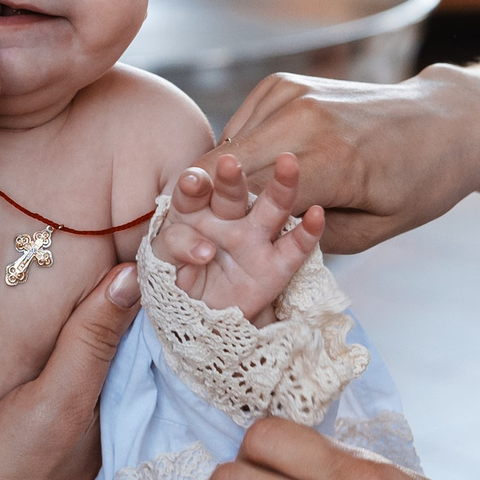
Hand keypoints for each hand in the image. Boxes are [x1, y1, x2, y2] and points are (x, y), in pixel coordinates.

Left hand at [151, 151, 323, 321]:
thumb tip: (205, 250)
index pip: (193, 194)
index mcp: (195, 213)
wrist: (197, 316)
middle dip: (231, 178)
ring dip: (281, 186)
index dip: (194, 186)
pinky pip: (295, 248)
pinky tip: (316, 214)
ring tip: (288, 164)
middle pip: (232, 194)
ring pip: (271, 208)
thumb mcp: (163, 262)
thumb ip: (175, 246)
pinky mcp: (276, 266)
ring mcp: (255, 240)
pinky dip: (308, 232)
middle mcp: (228, 219)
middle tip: (230, 163)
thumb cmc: (177, 278)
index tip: (192, 182)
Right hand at [216, 68, 479, 251]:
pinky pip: (241, 124)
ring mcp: (292, 94)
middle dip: (206, 202)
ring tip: (233, 205)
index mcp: (333, 161)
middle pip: (225, 167)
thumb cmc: (417, 185)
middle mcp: (305, 118)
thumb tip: (257, 236)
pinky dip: (239, 149)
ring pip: (226, 144)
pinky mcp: (283, 83)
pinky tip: (259, 169)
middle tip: (199, 232)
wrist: (442, 121)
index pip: (247, 197)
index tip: (202, 247)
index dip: (217, 225)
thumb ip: (313, 236)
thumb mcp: (373, 230)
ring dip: (222, 176)